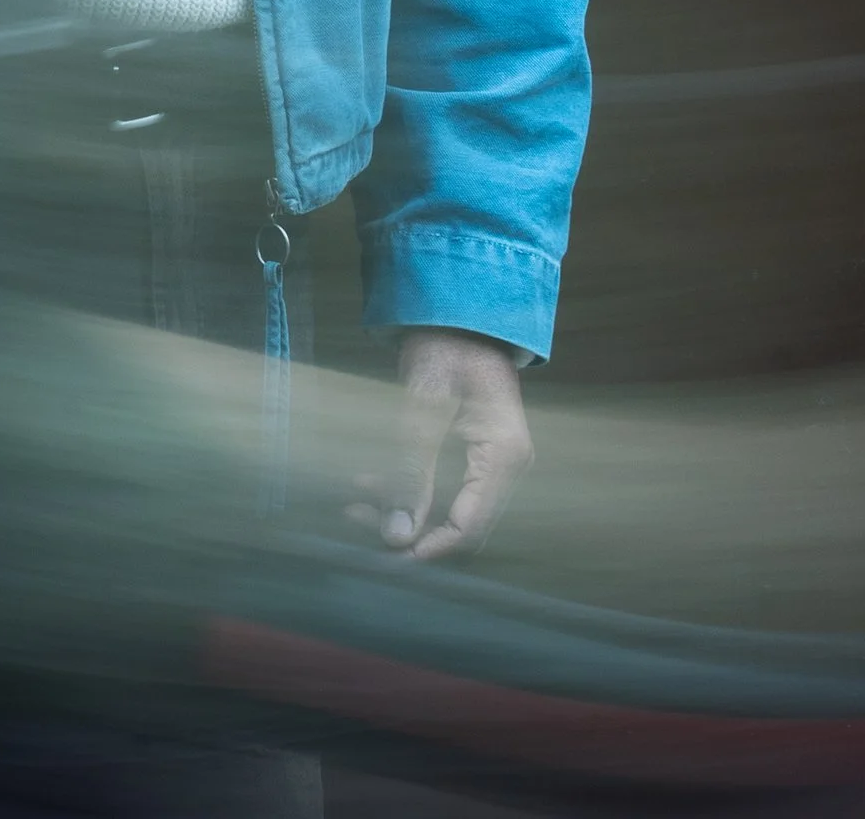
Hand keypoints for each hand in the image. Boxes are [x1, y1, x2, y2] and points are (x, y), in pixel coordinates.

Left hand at [351, 328, 532, 561]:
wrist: (460, 309)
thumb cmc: (445, 345)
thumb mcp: (421, 406)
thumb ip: (410, 472)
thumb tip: (397, 536)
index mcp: (504, 456)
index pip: (469, 529)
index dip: (426, 550)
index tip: (382, 554)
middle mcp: (509, 467)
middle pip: (460, 525)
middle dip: (408, 528)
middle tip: (356, 518)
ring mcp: (498, 463)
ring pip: (450, 511)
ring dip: (403, 508)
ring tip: (354, 500)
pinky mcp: (482, 456)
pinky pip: (448, 490)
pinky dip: (410, 489)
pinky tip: (371, 481)